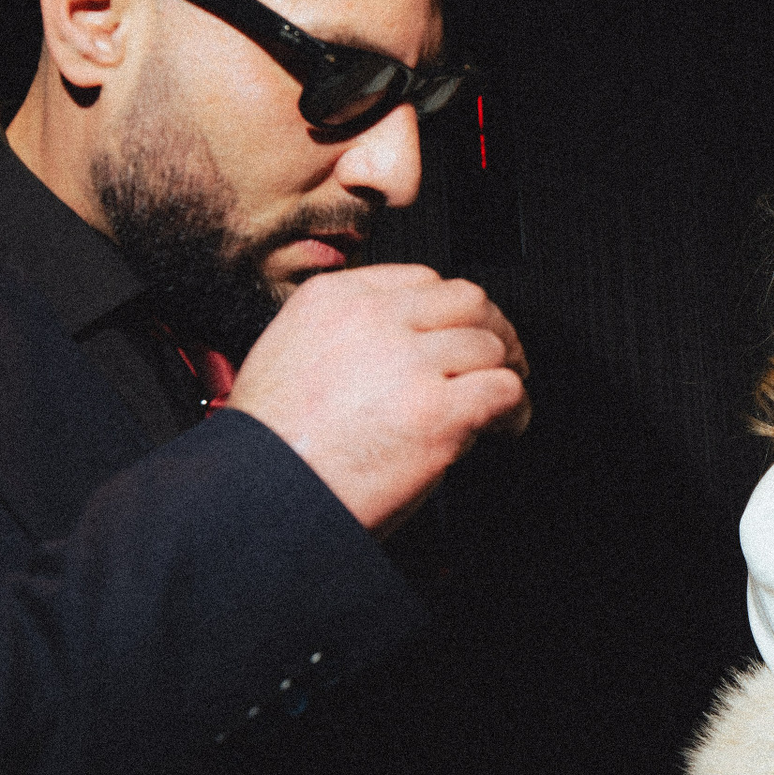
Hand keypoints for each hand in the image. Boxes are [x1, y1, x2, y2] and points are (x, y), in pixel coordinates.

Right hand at [226, 264, 529, 534]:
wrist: (259, 495)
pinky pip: (502, 390)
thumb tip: (403, 348)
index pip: (419, 279)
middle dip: (492, 329)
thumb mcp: (288, 354)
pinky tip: (506, 426)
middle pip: (466, 300)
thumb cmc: (268, 445)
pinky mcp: (437, 412)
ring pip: (489, 345)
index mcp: (335, 299)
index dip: (450, 309)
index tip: (460, 330)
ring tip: (503, 401)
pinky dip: (514, 409)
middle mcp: (375, 320)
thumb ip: (345, 337)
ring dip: (505, 372)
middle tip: (501, 357)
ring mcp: (410, 363)